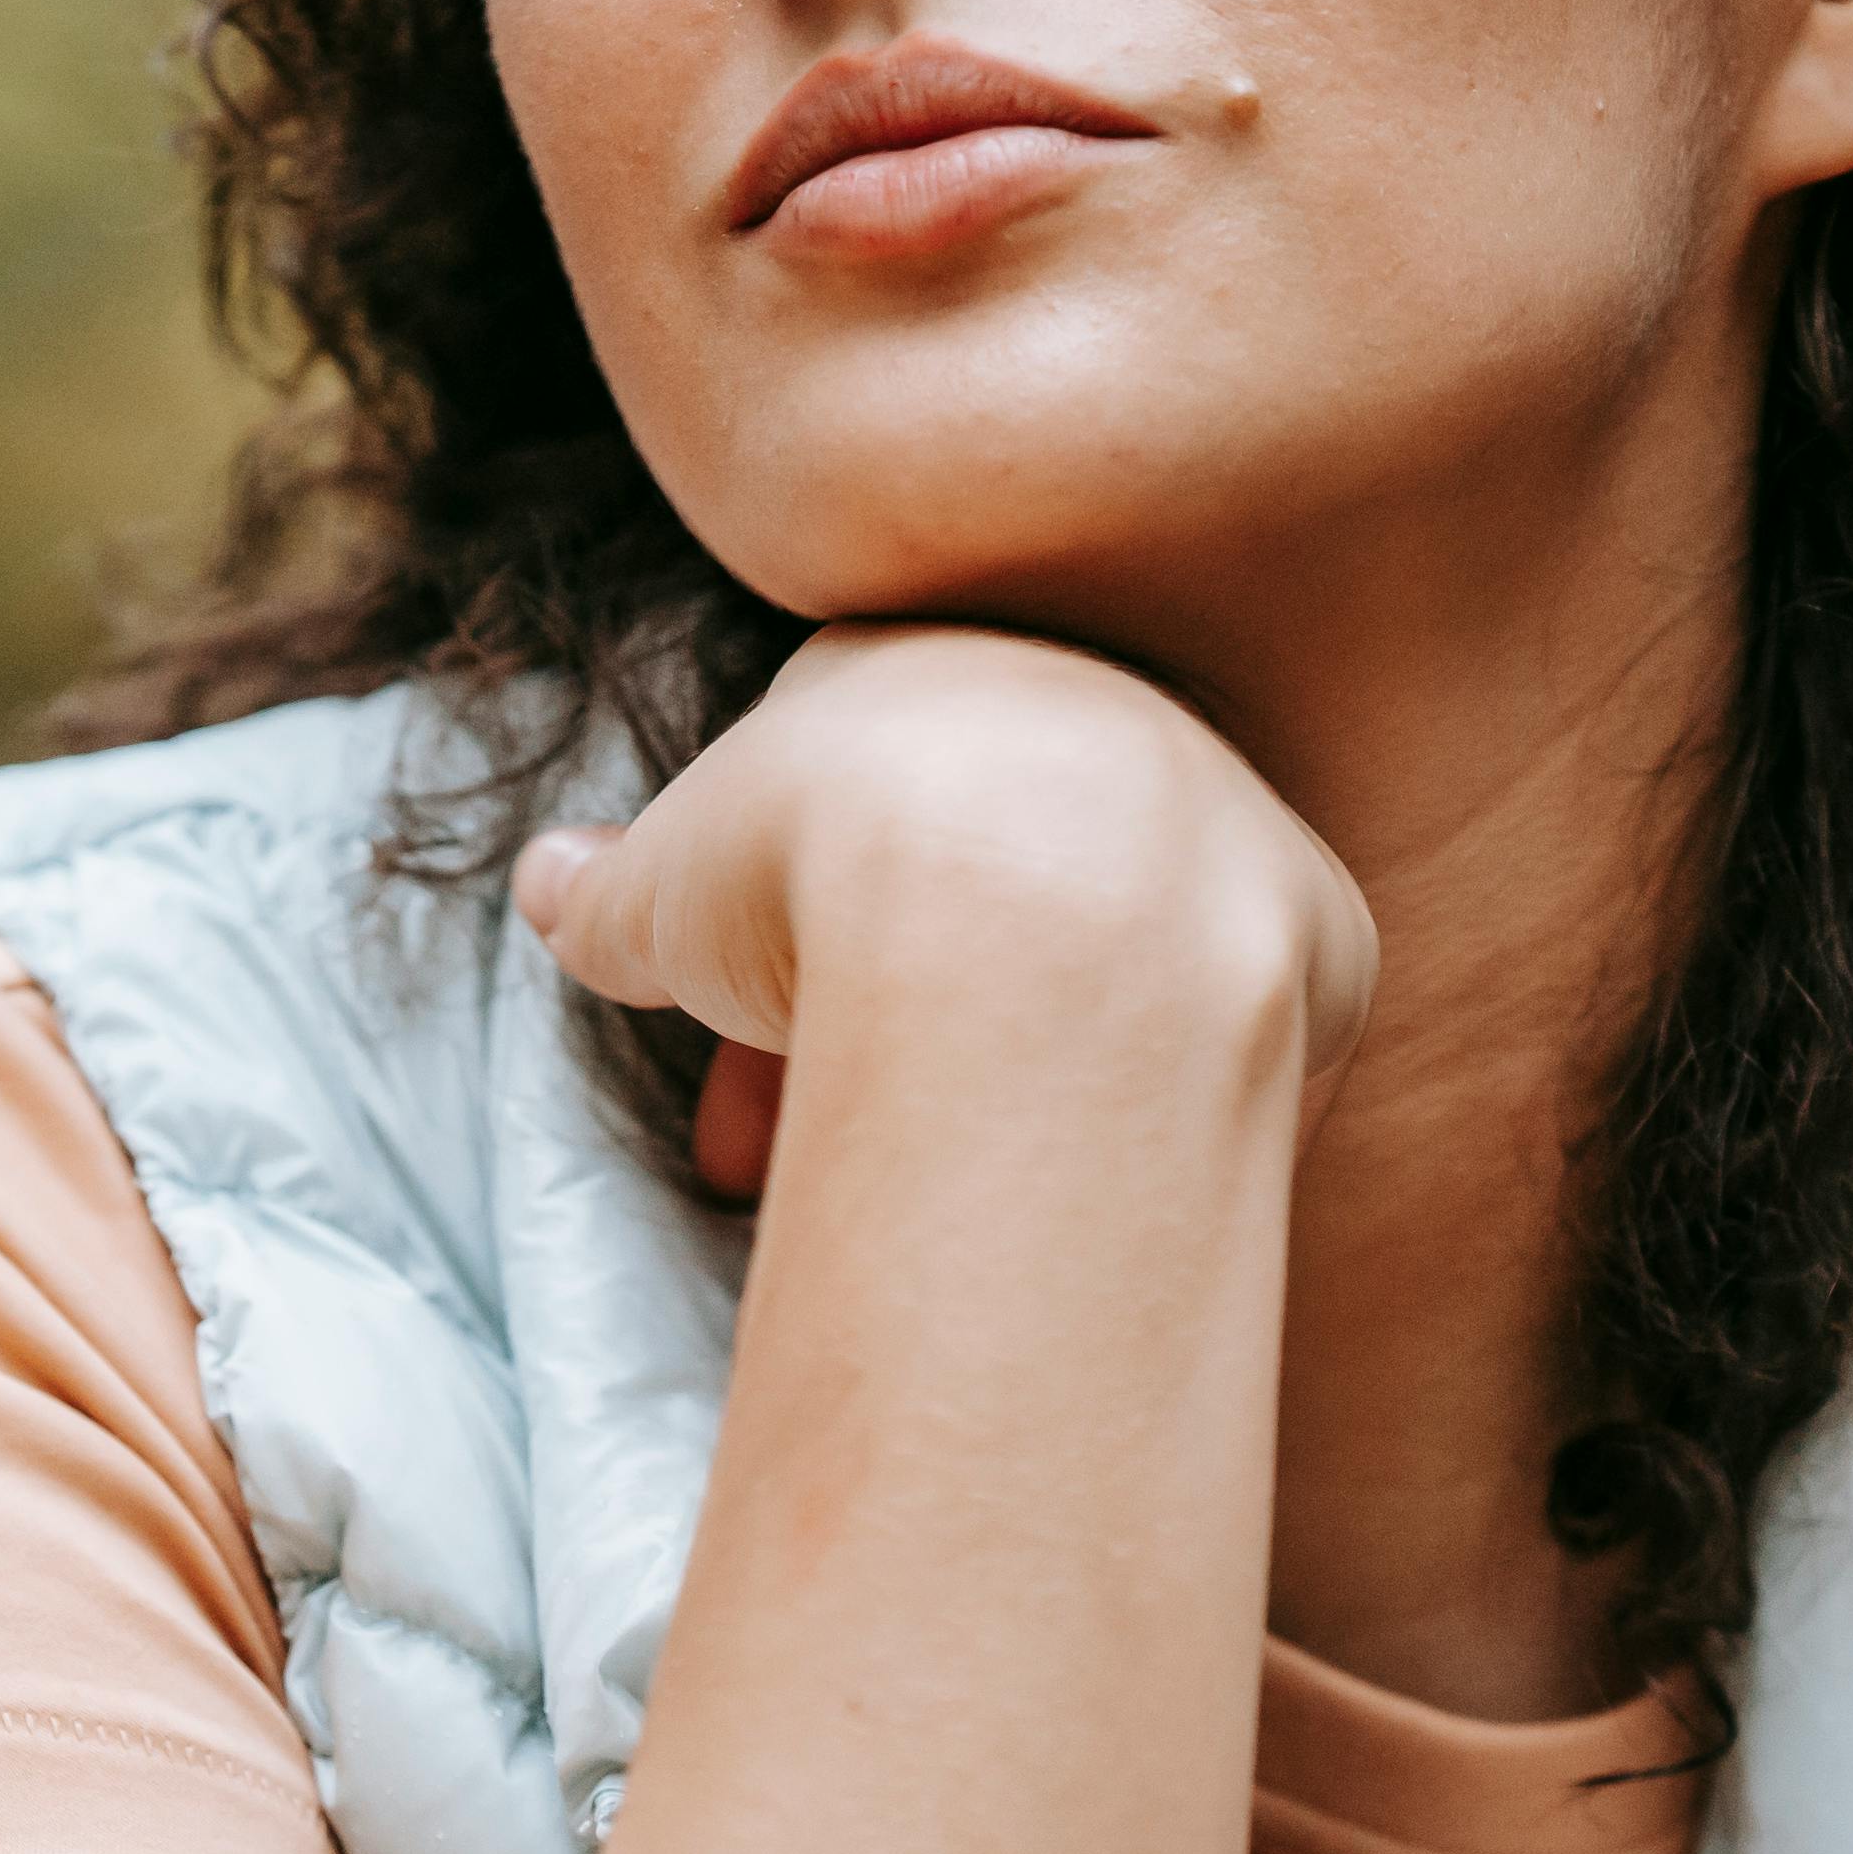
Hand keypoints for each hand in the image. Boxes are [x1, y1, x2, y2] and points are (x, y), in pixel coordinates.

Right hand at [512, 627, 1375, 1187]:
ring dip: (1006, 1060)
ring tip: (919, 1190)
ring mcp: (1209, 804)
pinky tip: (1077, 1184)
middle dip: (871, 1015)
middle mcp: (1080, 709)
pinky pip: (1217, 1021)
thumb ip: (605, 887)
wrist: (1038, 924)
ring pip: (1095, 946)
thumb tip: (545, 882)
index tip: (729, 1056)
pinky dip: (1144, 1100)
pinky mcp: (1307, 923)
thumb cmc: (818, 874)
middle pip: (966, 878)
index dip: (761, 933)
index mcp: (920, 664)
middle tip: (794, 1158)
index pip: (827, 791)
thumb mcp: (659, 889)